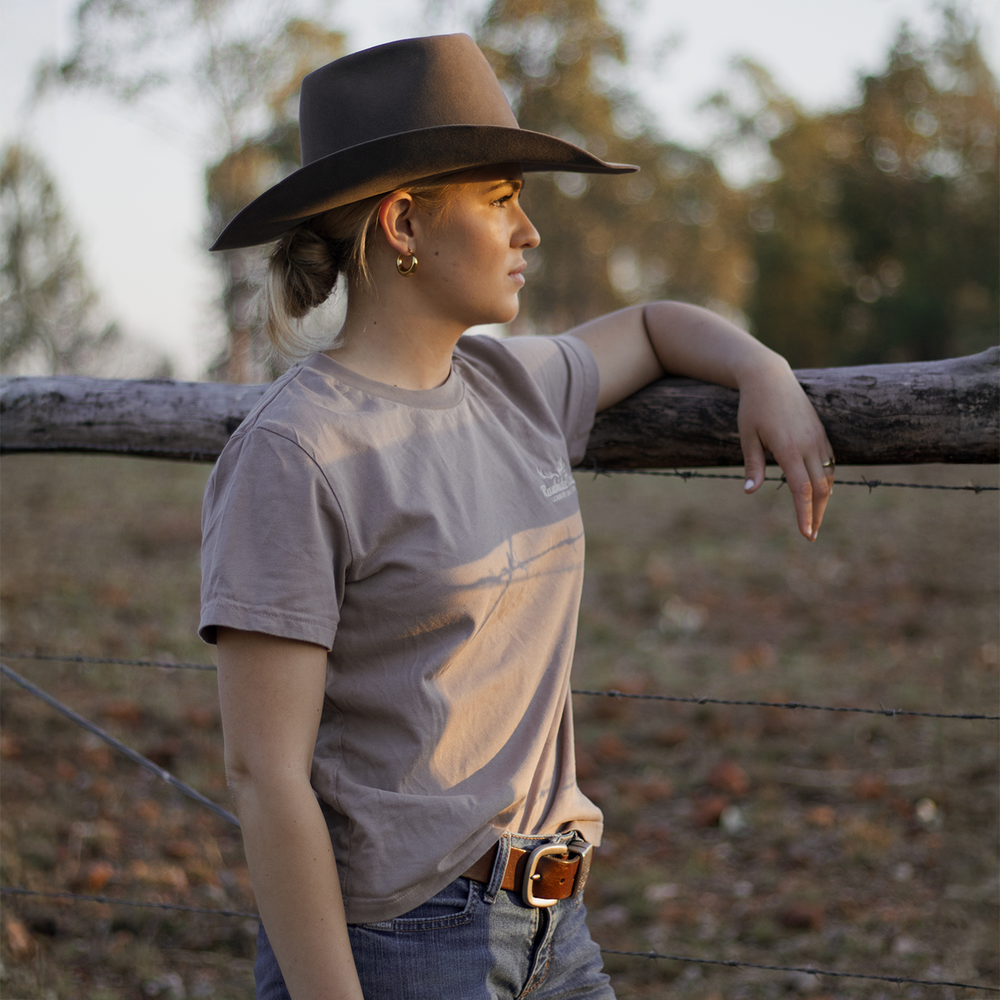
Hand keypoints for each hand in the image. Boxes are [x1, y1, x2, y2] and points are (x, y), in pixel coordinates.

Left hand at [736, 358, 834, 540]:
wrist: (770, 377)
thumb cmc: (753, 407)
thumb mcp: (747, 436)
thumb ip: (753, 465)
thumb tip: (750, 491)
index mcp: (789, 448)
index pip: (802, 490)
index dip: (804, 514)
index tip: (805, 533)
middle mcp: (809, 445)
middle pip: (821, 488)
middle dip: (816, 514)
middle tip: (810, 534)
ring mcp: (818, 438)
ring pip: (828, 477)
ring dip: (823, 500)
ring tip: (814, 519)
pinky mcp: (821, 433)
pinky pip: (829, 463)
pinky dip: (826, 481)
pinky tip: (819, 493)